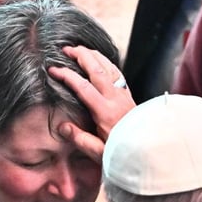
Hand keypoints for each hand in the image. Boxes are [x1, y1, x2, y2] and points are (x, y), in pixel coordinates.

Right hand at [48, 45, 135, 161]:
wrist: (147, 150)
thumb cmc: (123, 152)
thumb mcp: (98, 152)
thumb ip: (80, 139)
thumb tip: (62, 127)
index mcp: (105, 112)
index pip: (83, 87)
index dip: (67, 75)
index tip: (53, 70)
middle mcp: (115, 99)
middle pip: (97, 69)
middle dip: (81, 55)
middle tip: (66, 49)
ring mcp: (123, 95)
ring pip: (109, 67)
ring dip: (94, 55)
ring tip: (81, 49)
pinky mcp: (128, 96)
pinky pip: (117, 73)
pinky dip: (107, 63)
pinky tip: (101, 61)